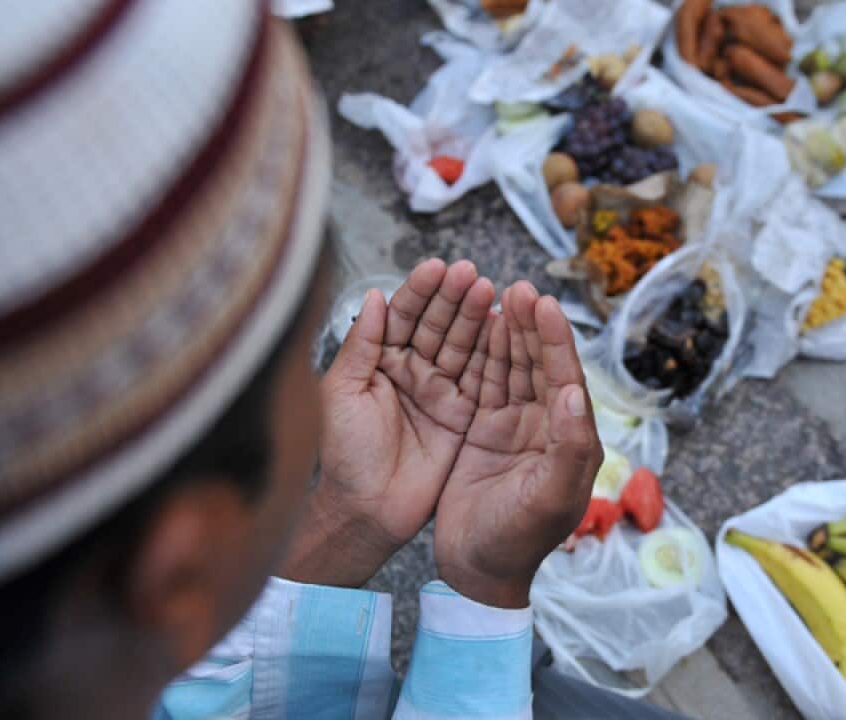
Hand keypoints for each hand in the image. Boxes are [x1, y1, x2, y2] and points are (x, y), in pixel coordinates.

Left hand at [282, 259, 496, 586]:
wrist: (366, 510)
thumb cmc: (344, 454)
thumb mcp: (341, 393)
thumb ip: (362, 345)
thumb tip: (375, 297)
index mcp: (380, 361)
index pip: (404, 316)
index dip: (421, 291)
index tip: (438, 267)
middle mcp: (412, 371)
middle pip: (438, 324)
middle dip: (454, 297)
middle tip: (471, 274)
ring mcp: (440, 392)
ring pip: (462, 346)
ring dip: (475, 318)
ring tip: (490, 291)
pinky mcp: (463, 415)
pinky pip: (481, 379)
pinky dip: (493, 354)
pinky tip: (503, 328)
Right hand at [433, 282, 602, 607]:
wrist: (477, 572)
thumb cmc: (518, 541)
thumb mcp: (548, 499)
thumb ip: (568, 448)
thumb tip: (574, 394)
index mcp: (569, 440)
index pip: (565, 378)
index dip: (556, 340)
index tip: (543, 303)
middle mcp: (546, 427)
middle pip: (540, 365)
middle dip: (531, 326)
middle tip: (519, 288)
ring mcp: (514, 427)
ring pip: (512, 368)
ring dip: (507, 334)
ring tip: (498, 295)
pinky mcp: (484, 431)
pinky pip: (484, 383)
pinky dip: (481, 355)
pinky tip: (476, 328)